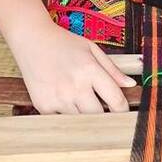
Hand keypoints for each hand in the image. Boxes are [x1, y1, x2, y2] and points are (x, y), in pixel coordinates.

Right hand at [13, 22, 135, 114]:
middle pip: (99, 117)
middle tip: (105, 114)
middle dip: (105, 118)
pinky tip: (66, 105)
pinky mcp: (43, 106)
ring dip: (85, 118)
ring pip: (81, 123)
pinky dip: (67, 118)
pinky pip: (62, 122)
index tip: (124, 114)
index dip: (124, 111)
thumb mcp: (91, 49)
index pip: (116, 101)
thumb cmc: (64, 43)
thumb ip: (112, 69)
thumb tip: (131, 85)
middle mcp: (75, 86)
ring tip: (83, 106)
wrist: (31, 39)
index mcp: (90, 70)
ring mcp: (58, 98)